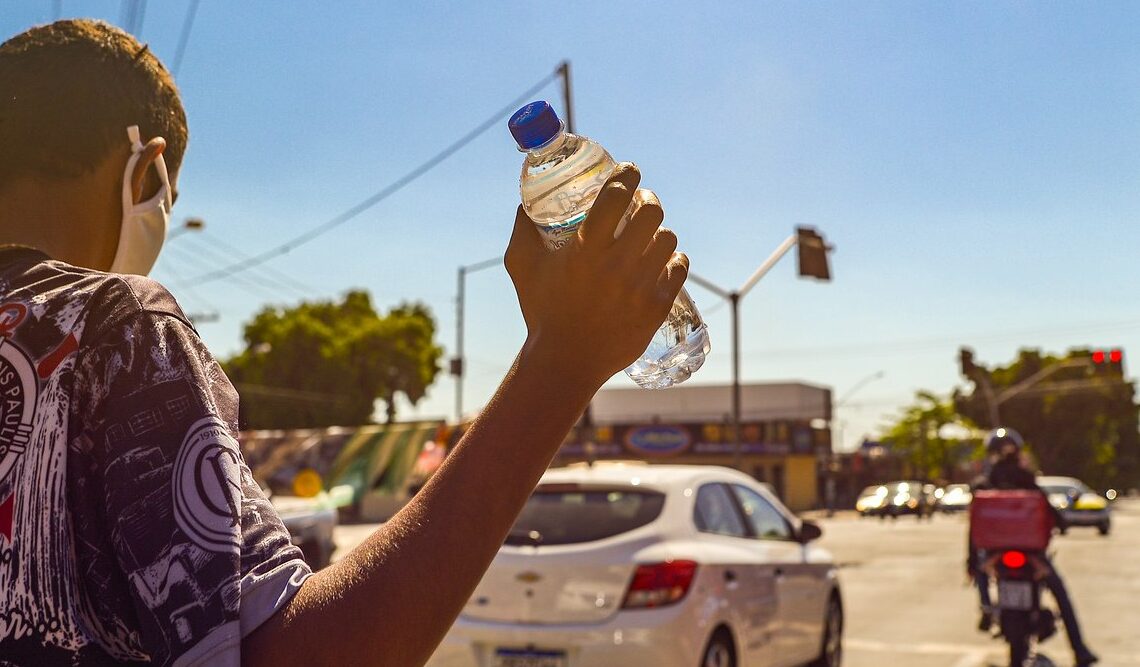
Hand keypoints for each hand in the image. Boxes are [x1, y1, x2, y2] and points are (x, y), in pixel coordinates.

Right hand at [505, 163, 687, 385]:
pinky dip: (674, 260)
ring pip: (668, 239)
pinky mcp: (657, 307)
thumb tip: (525, 203)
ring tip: (650, 235)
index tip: (628, 172)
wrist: (566, 361)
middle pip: (652, 211)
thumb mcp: (522, 266)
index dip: (627, 175)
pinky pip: (679, 269)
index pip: (618, 194)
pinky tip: (665, 260)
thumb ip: (523, 230)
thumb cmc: (542, 311)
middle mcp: (618, 263)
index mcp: (586, 247)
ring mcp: (641, 286)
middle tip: (640, 205)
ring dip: (659, 232)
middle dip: (647, 201)